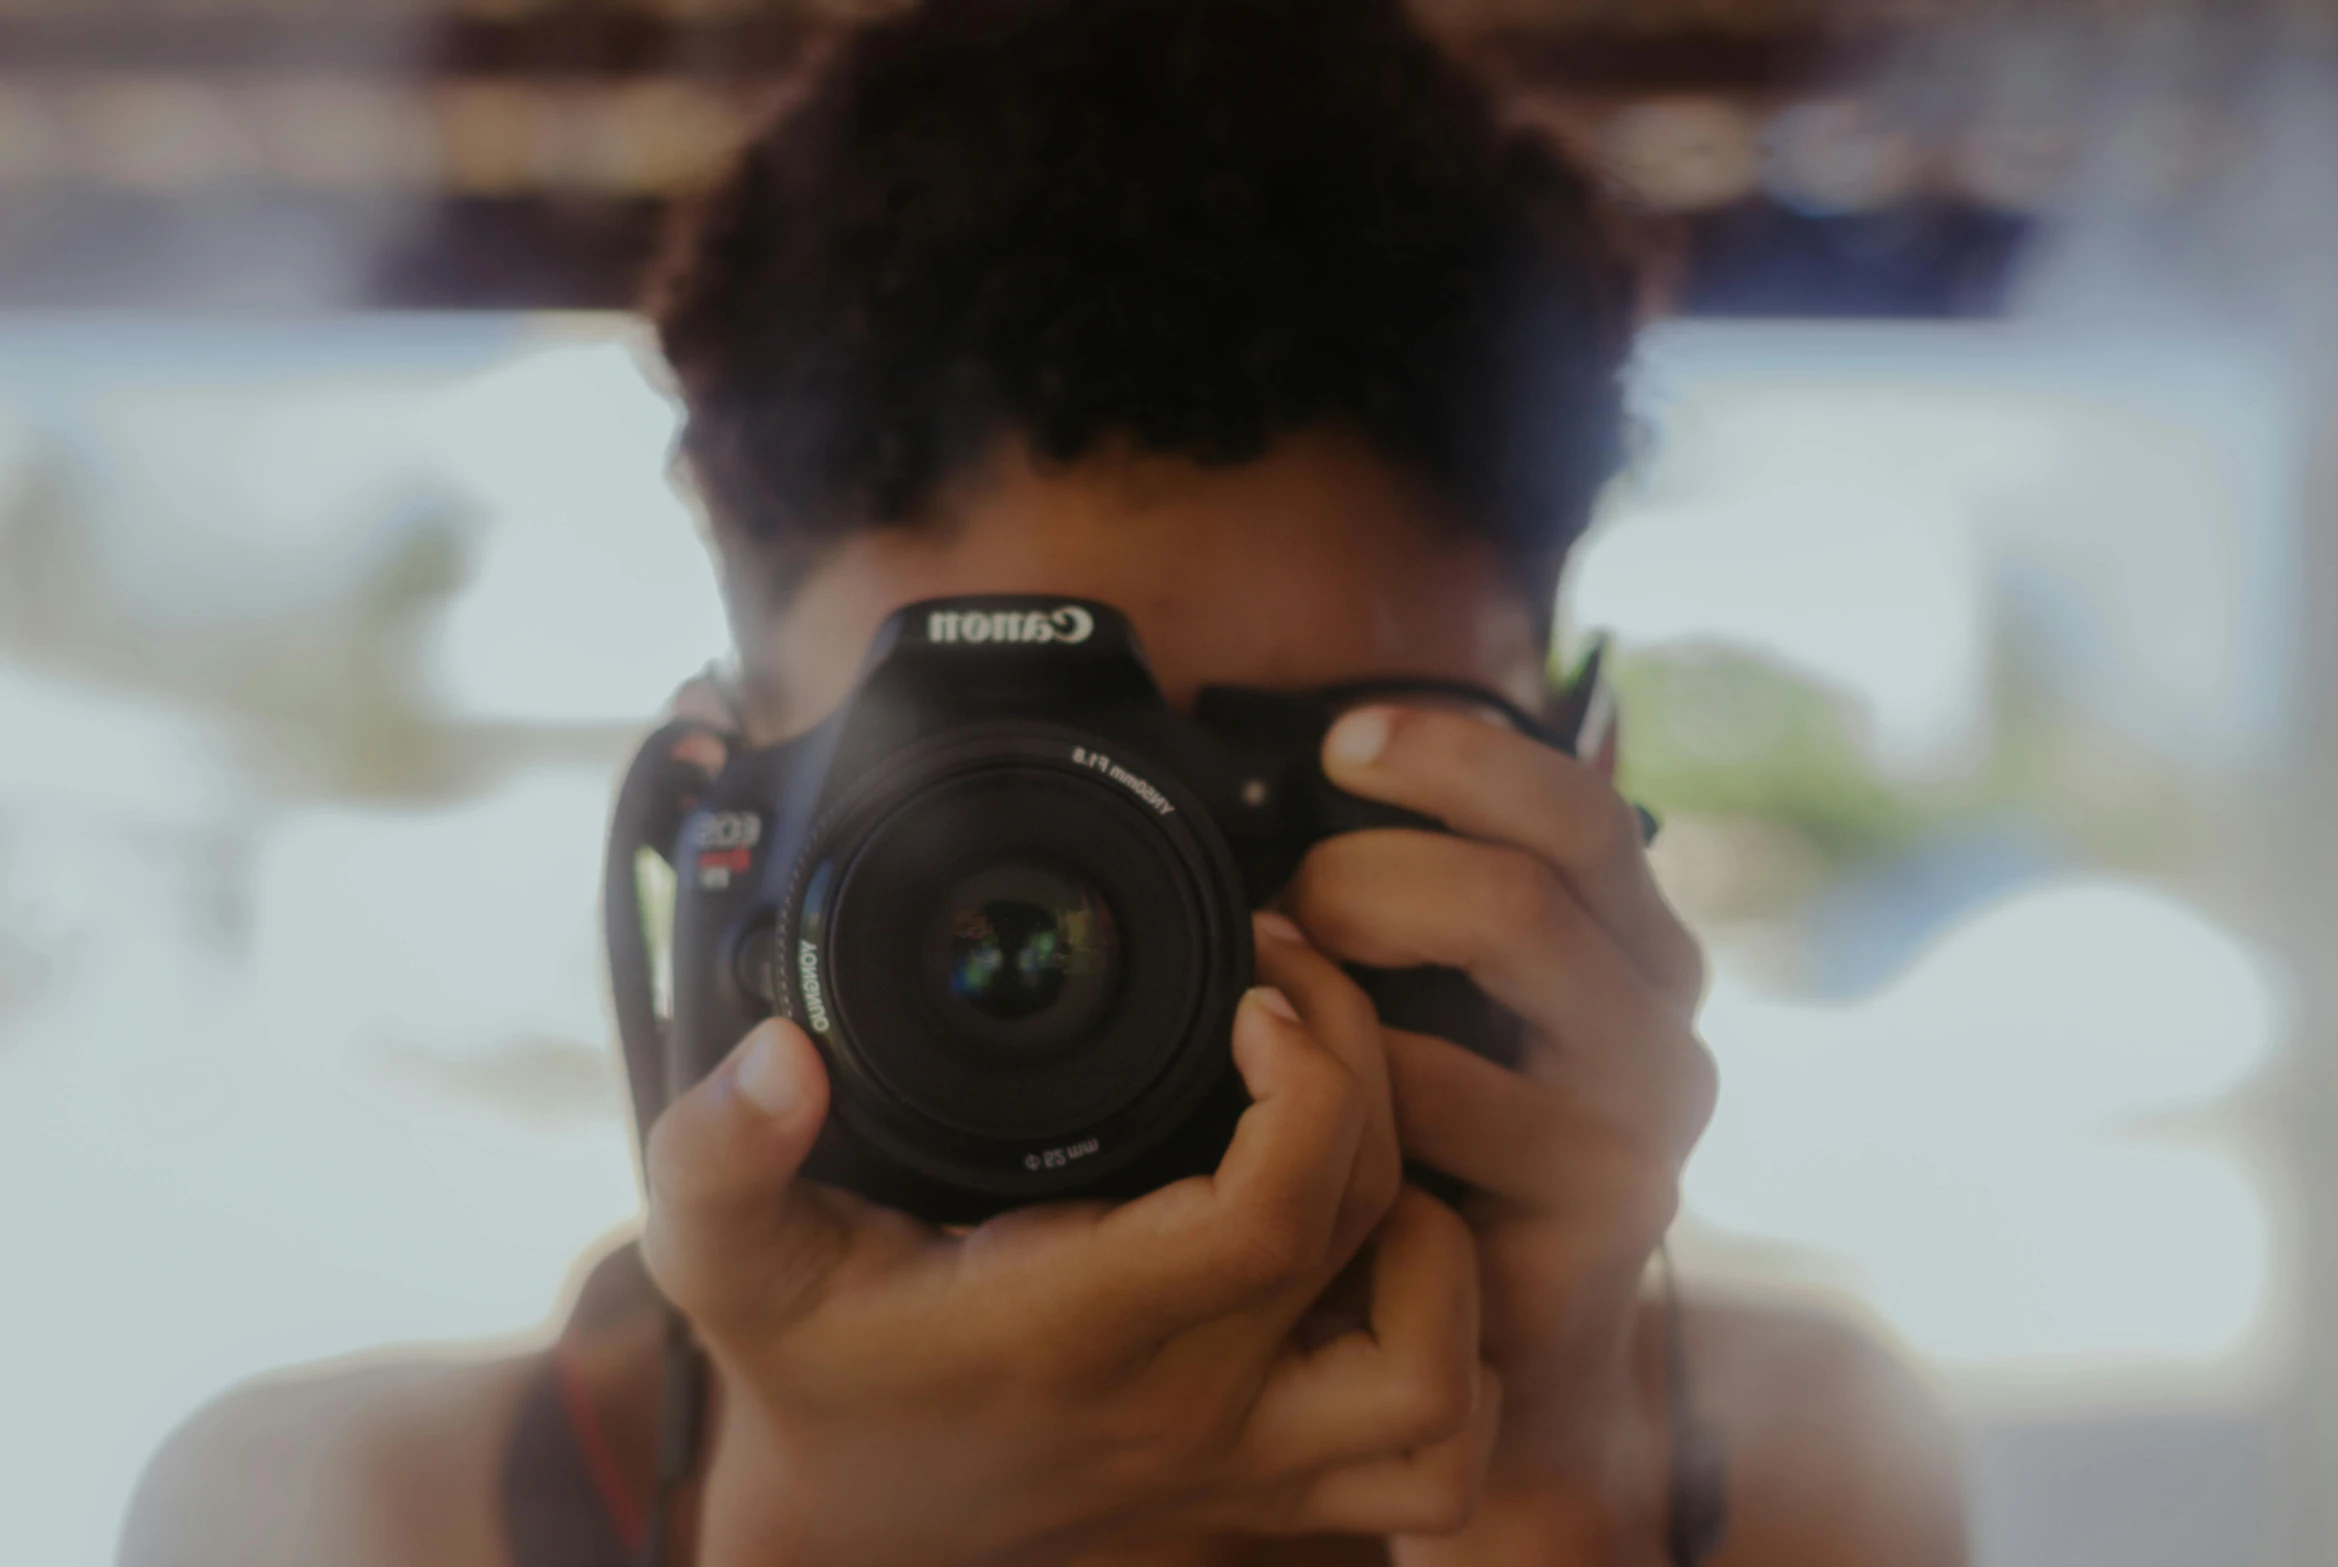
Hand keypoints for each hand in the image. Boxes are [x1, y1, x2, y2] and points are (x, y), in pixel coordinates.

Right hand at [642, 916, 1500, 1566]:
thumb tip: (777, 1057)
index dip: (1308, 1073)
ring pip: (1441, 1383)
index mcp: (1079, 1330)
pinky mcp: (1272, 1506)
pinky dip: (1450, 1360)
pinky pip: (1434, 1465)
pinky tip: (1380, 1265)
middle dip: (1370, 1086)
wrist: (845, 1543)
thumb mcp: (733, 1262)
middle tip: (1303, 1001)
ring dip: (1437, 1246)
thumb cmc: (815, 1382)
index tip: (1257, 989)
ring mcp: (1245, 1476)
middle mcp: (1187, 1413)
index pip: (1273, 1211)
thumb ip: (722, 1156)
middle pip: (1381, 1245)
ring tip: (1359, 1142)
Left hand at [1287, 705, 1714, 1549]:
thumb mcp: (1449, 1012)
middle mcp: (1659, 1031)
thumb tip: (1306, 782)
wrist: (1494, 1361)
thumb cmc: (1444, 1158)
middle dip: (1368, 875)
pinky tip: (1292, 1102)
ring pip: (1492, 1006)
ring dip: (1348, 978)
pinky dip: (1352, 1090)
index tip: (1340, 743)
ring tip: (1266, 999)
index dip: (1456, 758)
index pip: (1575, 808)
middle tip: (1277, 909)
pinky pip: (1447, 1119)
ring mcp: (1637, 1134)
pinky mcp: (1594, 1229)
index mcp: (1632, 950)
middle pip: (1524, 889)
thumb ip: (1423, 906)